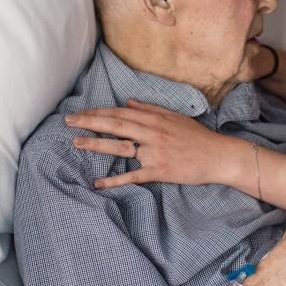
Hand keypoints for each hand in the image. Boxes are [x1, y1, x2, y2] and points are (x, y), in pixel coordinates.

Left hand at [65, 101, 228, 187]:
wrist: (217, 156)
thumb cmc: (197, 136)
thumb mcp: (175, 117)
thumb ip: (150, 109)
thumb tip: (129, 102)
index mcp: (155, 119)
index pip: (121, 113)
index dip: (98, 112)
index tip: (80, 113)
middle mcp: (152, 133)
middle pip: (116, 125)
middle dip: (90, 122)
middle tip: (69, 122)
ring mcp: (154, 152)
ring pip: (120, 147)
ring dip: (97, 144)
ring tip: (77, 143)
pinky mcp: (158, 170)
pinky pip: (132, 175)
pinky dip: (114, 180)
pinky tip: (98, 183)